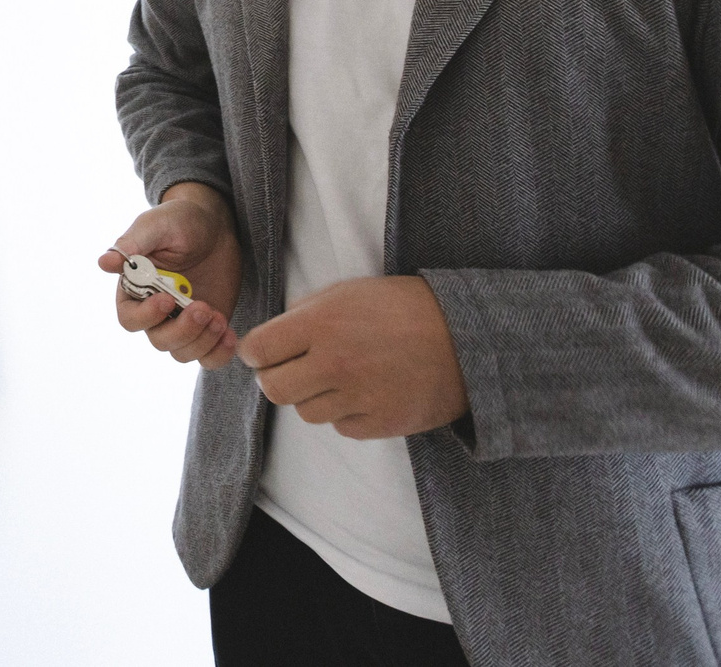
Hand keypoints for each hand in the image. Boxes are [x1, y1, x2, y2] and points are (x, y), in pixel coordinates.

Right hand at [102, 182, 243, 367]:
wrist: (216, 224)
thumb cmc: (180, 220)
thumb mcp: (157, 225)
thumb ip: (134, 243)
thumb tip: (105, 262)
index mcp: (135, 289)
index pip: (130, 318)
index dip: (146, 316)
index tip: (168, 299)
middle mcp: (156, 311)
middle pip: (159, 340)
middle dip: (182, 330)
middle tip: (203, 307)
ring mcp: (183, 322)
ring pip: (183, 352)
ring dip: (202, 341)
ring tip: (219, 318)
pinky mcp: (208, 328)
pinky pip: (208, 356)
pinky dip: (218, 353)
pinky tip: (229, 335)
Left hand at [238, 276, 467, 439]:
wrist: (465, 338)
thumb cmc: (403, 308)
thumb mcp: (348, 292)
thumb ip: (304, 313)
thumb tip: (271, 336)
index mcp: (321, 324)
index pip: (258, 350)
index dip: (255, 352)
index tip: (263, 353)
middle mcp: (334, 364)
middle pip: (274, 389)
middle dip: (276, 378)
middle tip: (292, 369)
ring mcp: (357, 398)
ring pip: (306, 413)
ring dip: (313, 397)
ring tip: (337, 378)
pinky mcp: (379, 424)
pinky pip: (341, 427)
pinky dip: (344, 414)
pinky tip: (363, 392)